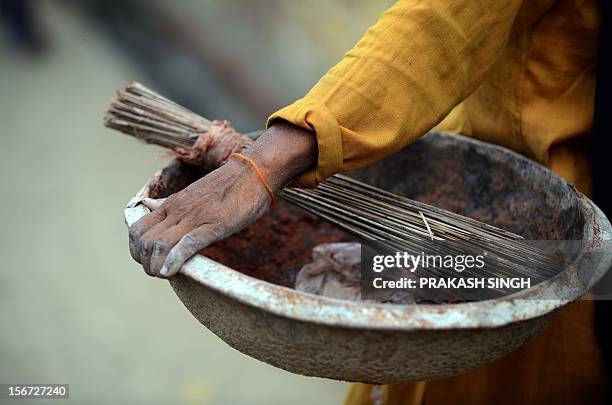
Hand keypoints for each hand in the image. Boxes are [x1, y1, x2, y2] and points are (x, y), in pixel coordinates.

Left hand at [129, 123, 316, 277]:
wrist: (255, 172)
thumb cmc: (229, 185)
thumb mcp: (193, 193)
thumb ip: (170, 203)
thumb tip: (148, 205)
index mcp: (173, 203)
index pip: (138, 228)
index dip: (136, 249)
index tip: (148, 260)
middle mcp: (178, 210)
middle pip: (144, 240)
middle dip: (144, 261)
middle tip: (156, 271)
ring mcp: (194, 217)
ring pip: (159, 244)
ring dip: (156, 265)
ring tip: (163, 275)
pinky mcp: (213, 225)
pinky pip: (187, 244)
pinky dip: (174, 261)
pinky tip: (172, 272)